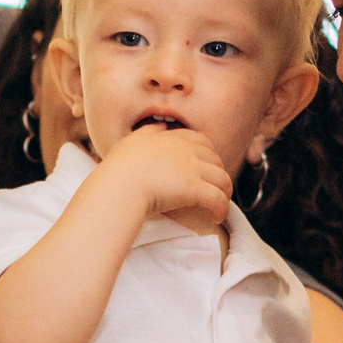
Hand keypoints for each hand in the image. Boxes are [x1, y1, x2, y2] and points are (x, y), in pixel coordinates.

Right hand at [93, 124, 231, 224]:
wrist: (118, 184)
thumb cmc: (119, 168)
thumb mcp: (132, 141)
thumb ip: (147, 132)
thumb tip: (160, 126)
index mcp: (171, 139)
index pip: (200, 140)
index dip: (208, 153)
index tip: (205, 167)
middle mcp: (185, 150)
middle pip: (215, 159)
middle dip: (218, 174)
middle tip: (212, 189)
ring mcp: (192, 169)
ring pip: (223, 178)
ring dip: (225, 192)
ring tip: (219, 206)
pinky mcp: (194, 188)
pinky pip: (218, 198)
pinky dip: (222, 208)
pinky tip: (217, 216)